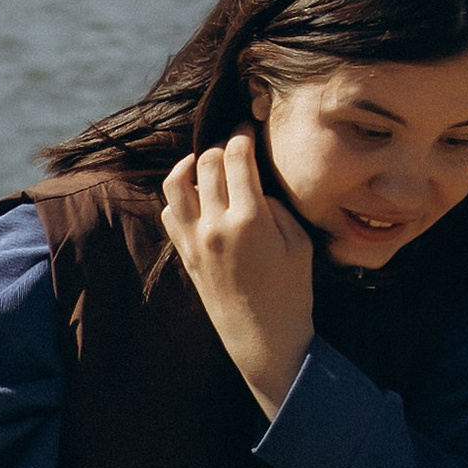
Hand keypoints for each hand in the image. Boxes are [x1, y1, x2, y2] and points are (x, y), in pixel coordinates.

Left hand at [160, 131, 314, 417]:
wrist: (262, 337)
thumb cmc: (291, 291)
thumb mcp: (298, 242)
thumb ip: (274, 206)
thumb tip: (252, 185)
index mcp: (249, 219)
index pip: (236, 158)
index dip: (241, 136)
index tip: (246, 129)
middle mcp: (215, 225)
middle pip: (206, 162)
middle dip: (220, 146)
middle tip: (232, 145)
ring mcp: (194, 239)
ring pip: (176, 182)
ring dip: (190, 165)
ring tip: (205, 163)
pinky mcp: (184, 254)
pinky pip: (170, 211)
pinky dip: (180, 196)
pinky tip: (198, 196)